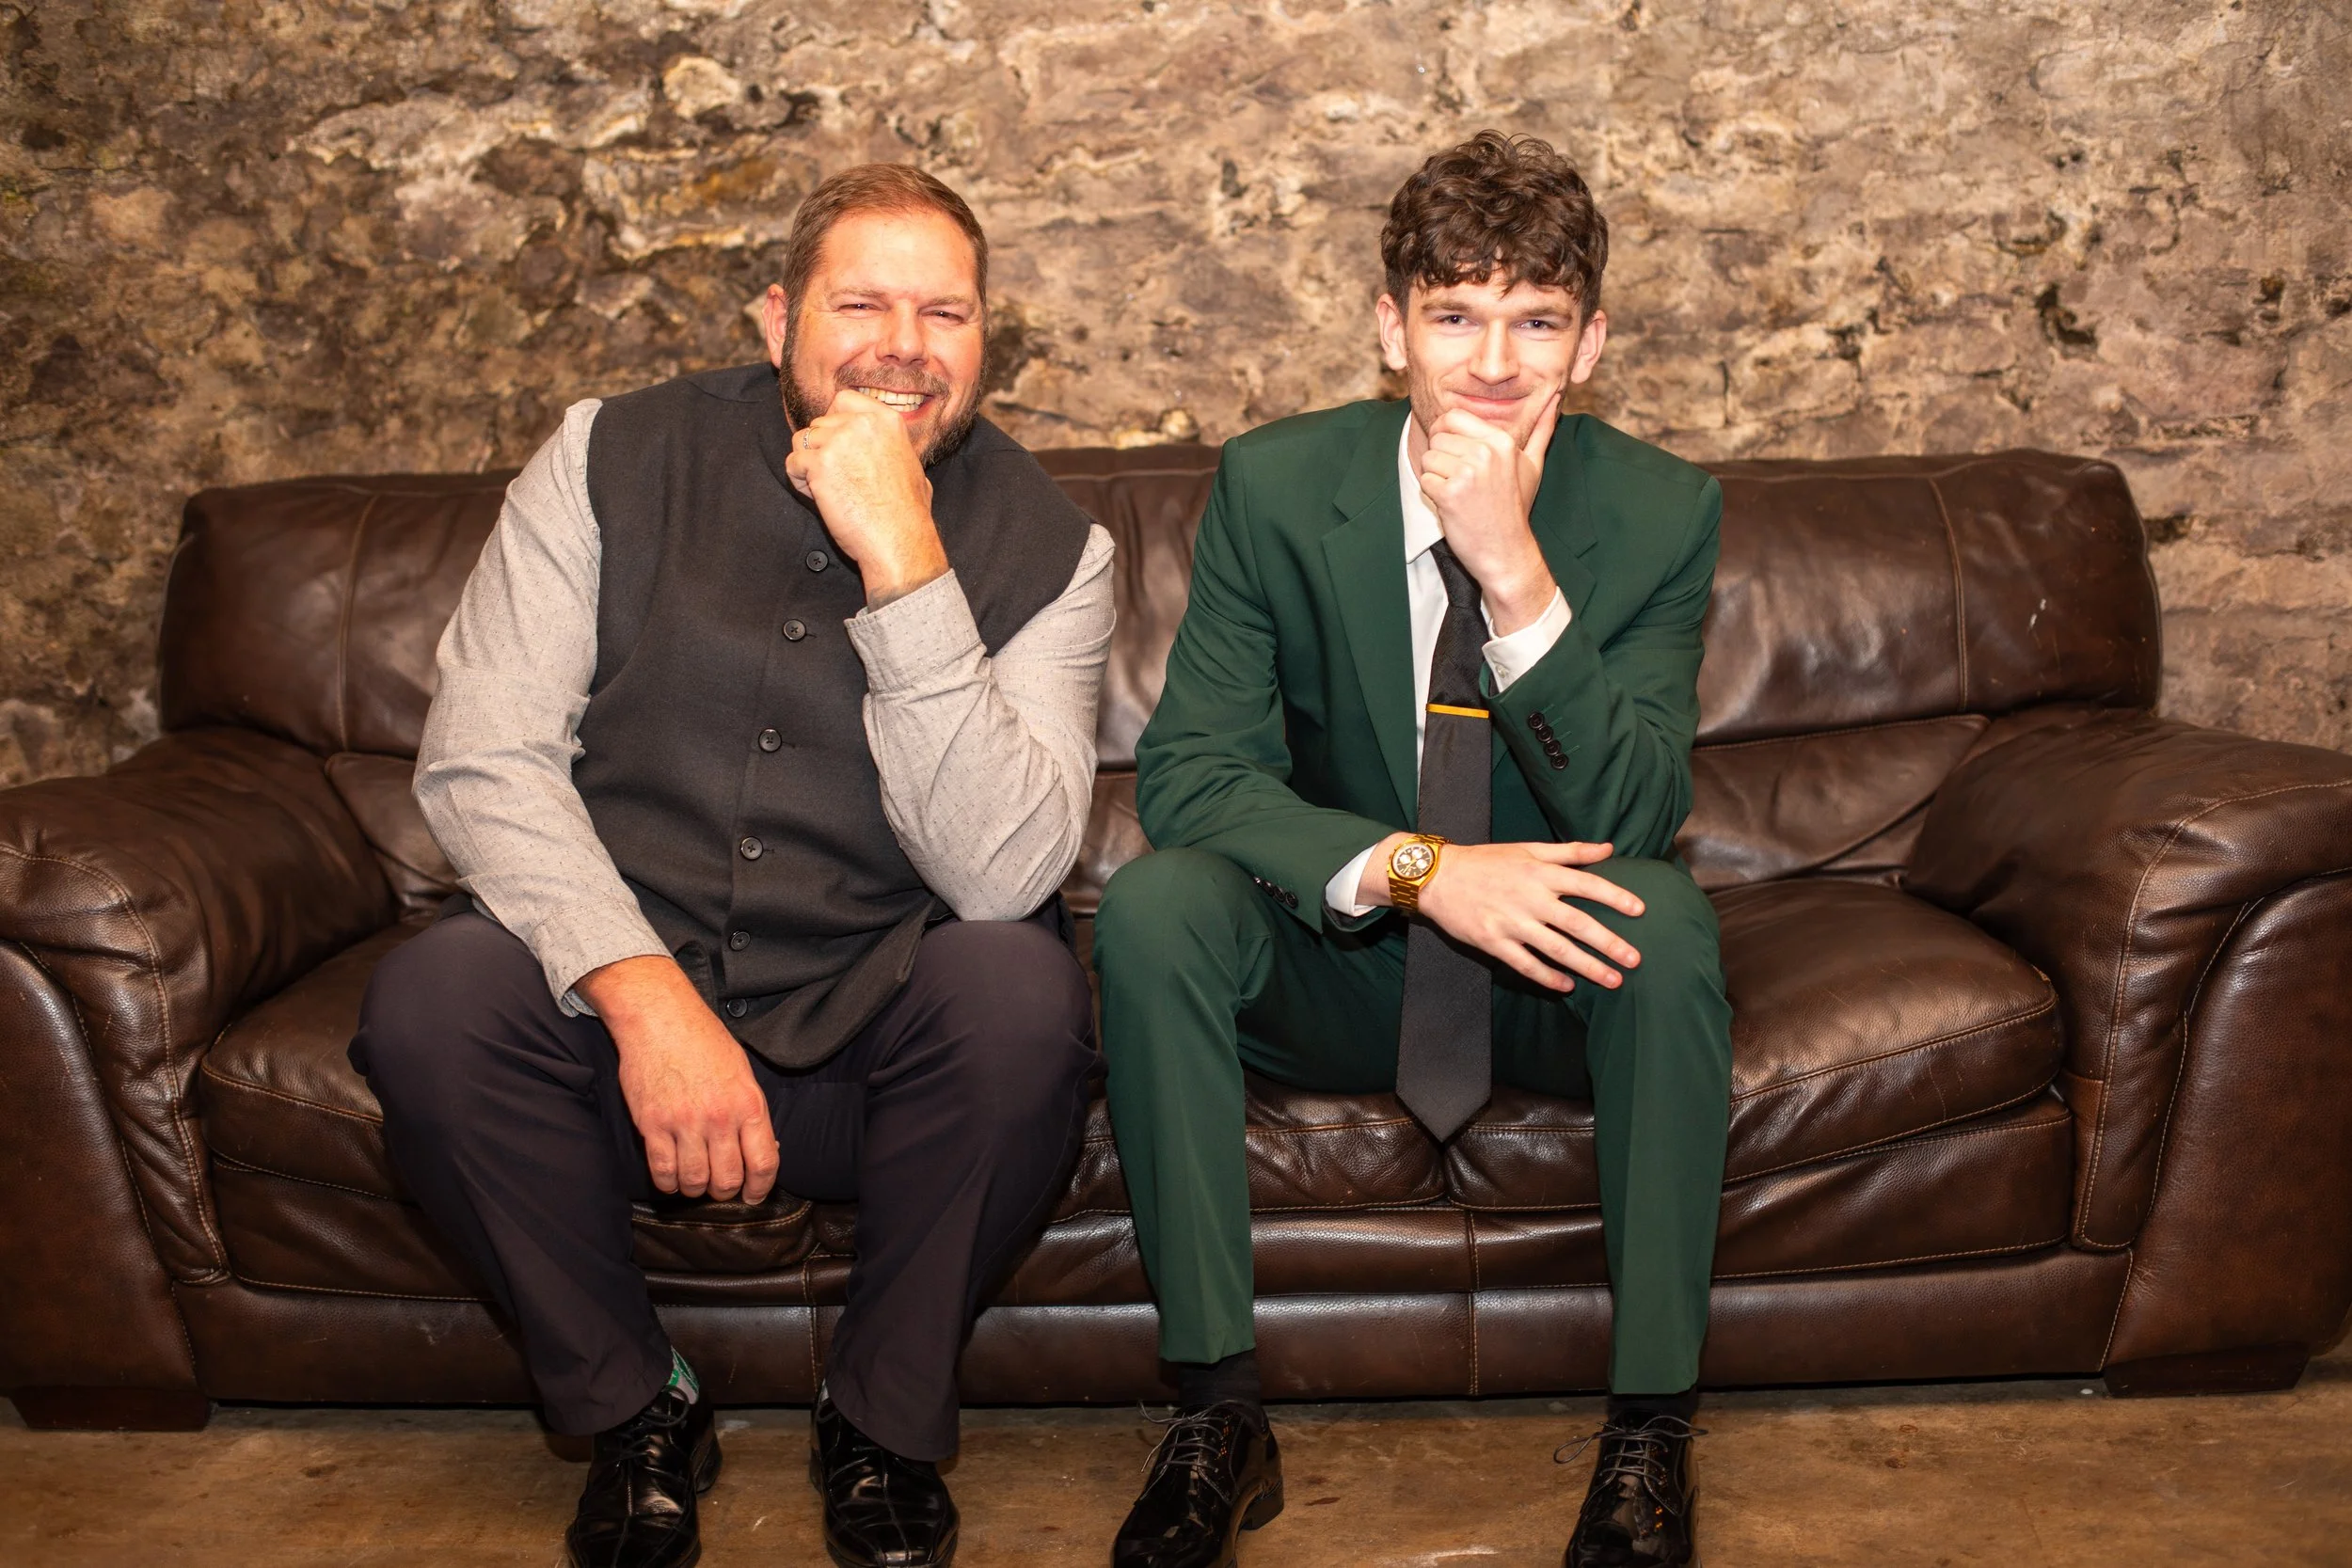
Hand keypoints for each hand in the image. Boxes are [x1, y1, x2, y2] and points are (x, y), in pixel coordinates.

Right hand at [575, 955, 780, 1204]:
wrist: (658, 1016)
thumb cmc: (702, 1039)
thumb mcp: (741, 1070)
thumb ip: (750, 1111)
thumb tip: (762, 1147)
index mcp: (748, 1103)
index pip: (763, 1163)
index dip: (760, 1188)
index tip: (753, 1195)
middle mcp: (719, 1118)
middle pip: (728, 1180)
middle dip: (725, 1191)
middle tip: (719, 1186)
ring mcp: (684, 1123)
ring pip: (695, 1182)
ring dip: (695, 1189)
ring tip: (694, 1180)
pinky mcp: (652, 1125)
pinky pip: (662, 1171)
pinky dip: (668, 1182)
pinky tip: (671, 1177)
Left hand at [783, 388, 950, 605]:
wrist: (898, 539)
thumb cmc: (907, 514)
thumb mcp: (912, 467)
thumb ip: (891, 449)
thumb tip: (889, 451)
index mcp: (886, 420)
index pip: (843, 400)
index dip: (834, 421)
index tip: (837, 443)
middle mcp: (862, 423)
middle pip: (819, 424)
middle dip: (821, 449)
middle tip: (837, 478)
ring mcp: (838, 441)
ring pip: (802, 441)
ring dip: (808, 465)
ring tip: (828, 489)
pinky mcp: (819, 463)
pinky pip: (792, 464)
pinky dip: (799, 482)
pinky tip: (820, 498)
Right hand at [1363, 834, 1642, 993]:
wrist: (1437, 877)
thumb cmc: (1486, 861)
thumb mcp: (1528, 848)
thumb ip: (1570, 851)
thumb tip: (1608, 849)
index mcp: (1540, 872)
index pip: (1586, 884)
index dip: (1615, 896)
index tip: (1640, 910)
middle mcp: (1530, 898)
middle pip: (1577, 923)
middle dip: (1609, 943)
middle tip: (1635, 959)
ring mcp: (1512, 923)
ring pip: (1557, 949)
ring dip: (1587, 967)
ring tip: (1612, 980)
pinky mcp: (1494, 943)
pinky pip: (1526, 965)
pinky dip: (1548, 977)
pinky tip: (1567, 987)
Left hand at [1415, 387, 1562, 634]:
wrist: (1507, 551)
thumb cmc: (1516, 508)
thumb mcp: (1533, 466)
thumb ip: (1541, 431)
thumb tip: (1554, 399)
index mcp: (1501, 441)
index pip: (1452, 417)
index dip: (1445, 433)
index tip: (1454, 453)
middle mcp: (1485, 452)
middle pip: (1437, 437)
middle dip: (1441, 458)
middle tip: (1459, 480)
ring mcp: (1467, 473)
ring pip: (1428, 459)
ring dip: (1436, 477)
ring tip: (1459, 493)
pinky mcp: (1450, 493)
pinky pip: (1425, 480)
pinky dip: (1433, 495)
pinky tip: (1453, 506)